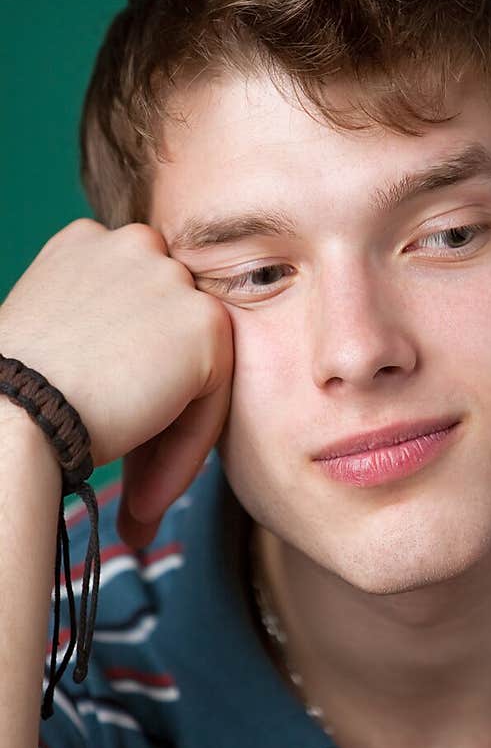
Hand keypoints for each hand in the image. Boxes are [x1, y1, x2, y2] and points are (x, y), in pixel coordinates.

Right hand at [0, 219, 232, 546]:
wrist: (14, 413)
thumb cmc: (11, 392)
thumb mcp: (49, 337)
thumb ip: (98, 332)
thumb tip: (127, 374)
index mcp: (90, 243)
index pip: (135, 313)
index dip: (126, 381)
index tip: (109, 434)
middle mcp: (135, 245)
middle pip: (167, 340)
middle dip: (155, 411)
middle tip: (132, 486)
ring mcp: (173, 280)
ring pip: (194, 372)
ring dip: (170, 440)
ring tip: (138, 504)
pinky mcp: (206, 324)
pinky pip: (213, 400)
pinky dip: (186, 453)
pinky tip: (145, 499)